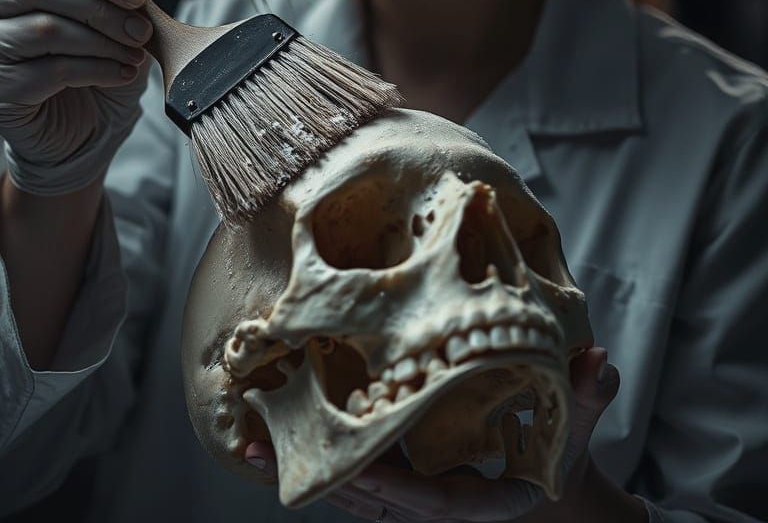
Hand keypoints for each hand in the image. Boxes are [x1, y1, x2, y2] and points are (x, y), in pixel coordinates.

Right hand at [0, 0, 152, 194]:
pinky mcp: (0, 87)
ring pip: (46, 28)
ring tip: (135, 51)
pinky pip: (52, 70)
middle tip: (143, 29)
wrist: (89, 120)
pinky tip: (122, 72)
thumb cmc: (99, 46)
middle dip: (104, 7)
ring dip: (105, 40)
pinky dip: (98, 69)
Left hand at [245, 346, 619, 520]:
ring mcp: (409, 498)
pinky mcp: (396, 481)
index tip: (347, 469)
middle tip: (260, 449)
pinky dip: (312, 458)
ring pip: (347, 490)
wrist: (547, 500)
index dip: (386, 487)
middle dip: (314, 474)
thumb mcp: (573, 434)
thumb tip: (601, 362)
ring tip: (246, 442)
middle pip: (366, 498)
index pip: (425, 502)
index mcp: (473, 504)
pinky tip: (270, 434)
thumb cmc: (556, 462)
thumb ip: (585, 400)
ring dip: (298, 466)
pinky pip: (350, 473)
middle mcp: (432, 508)